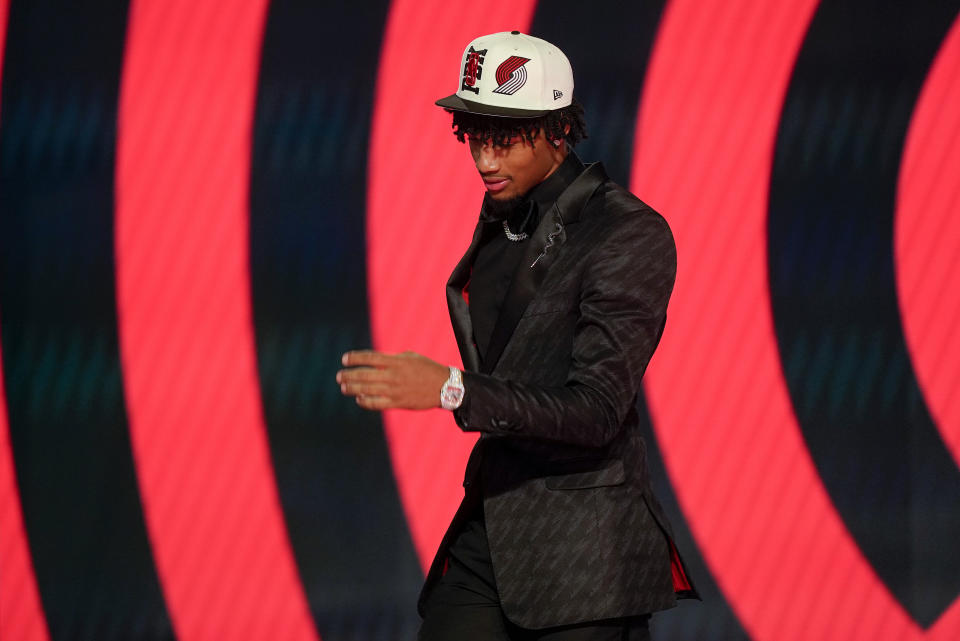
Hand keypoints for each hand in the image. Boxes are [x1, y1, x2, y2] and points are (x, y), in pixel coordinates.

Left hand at [336, 350, 450, 410]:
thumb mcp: (410, 357)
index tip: (344, 359)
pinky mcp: (398, 403)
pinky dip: (365, 401)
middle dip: (349, 375)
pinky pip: (377, 403)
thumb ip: (392, 359)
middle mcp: (393, 375)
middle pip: (364, 374)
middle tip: (339, 376)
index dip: (355, 358)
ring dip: (352, 388)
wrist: (444, 386)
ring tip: (344, 387)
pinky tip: (359, 399)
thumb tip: (376, 361)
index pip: (370, 358)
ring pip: (367, 389)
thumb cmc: (427, 369)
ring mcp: (395, 390)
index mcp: (396, 362)